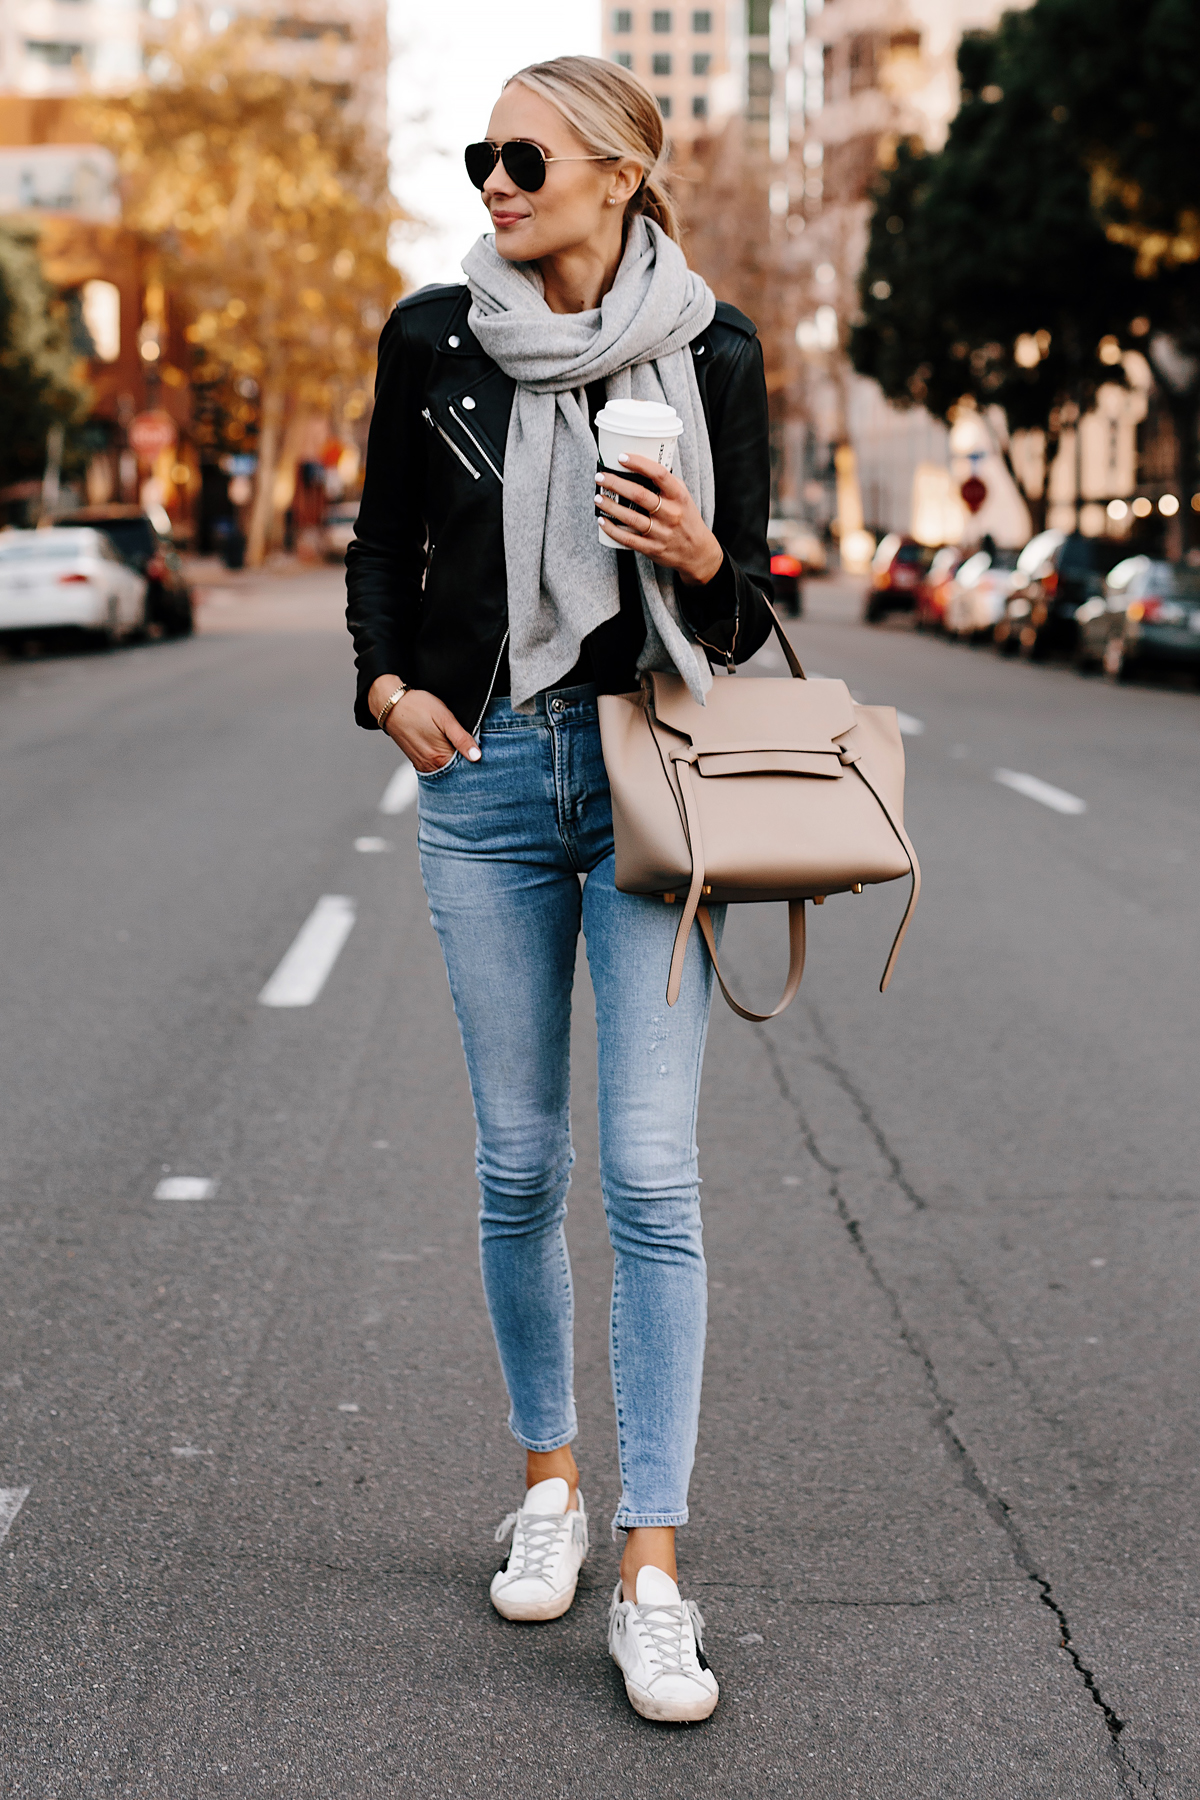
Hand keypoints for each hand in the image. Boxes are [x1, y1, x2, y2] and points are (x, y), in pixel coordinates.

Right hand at [368, 675, 479, 772]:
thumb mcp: (445, 718)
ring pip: (446, 772)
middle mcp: (430, 766)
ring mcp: (422, 766)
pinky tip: (450, 754)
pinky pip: (436, 769)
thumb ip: (461, 739)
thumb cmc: (418, 707)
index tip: (484, 756)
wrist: (390, 704)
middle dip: (468, 766)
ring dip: (456, 765)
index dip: (477, 763)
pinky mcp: (417, 762)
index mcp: (439, 757)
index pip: (466, 770)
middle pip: (456, 773)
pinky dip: (445, 764)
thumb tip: (477, 757)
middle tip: (476, 754)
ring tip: (464, 752)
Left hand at [594, 455, 723, 586]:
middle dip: (616, 484)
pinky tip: (602, 521)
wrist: (697, 552)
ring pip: (631, 517)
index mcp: (679, 496)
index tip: (621, 457)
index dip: (639, 463)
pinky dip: (612, 530)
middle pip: (639, 495)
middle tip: (600, 477)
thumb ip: (666, 483)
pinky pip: (628, 539)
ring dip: (610, 506)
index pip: (659, 474)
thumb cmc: (686, 519)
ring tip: (598, 497)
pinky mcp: (653, 548)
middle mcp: (671, 513)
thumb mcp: (683, 497)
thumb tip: (640, 465)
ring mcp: (661, 533)